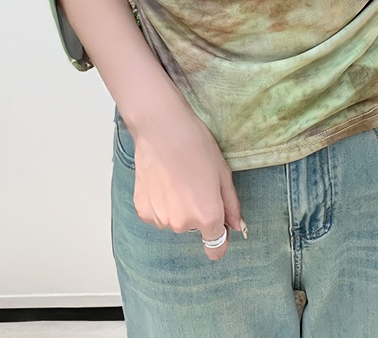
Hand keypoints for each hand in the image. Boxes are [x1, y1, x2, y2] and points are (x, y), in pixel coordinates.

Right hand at [126, 102, 246, 260]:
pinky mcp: (143, 210)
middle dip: (198, 211)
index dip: (219, 239)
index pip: (215, 248)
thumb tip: (235, 226)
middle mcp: (182, 224)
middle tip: (195, 182)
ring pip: (175, 220)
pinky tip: (162, 180)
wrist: (162, 129)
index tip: (218, 228)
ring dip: (178, 207)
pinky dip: (161, 202)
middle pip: (195, 228)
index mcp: (207, 216)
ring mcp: (160, 218)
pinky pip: (157, 214)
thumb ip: (231, 205)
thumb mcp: (223, 173)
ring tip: (177, 178)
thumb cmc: (196, 146)